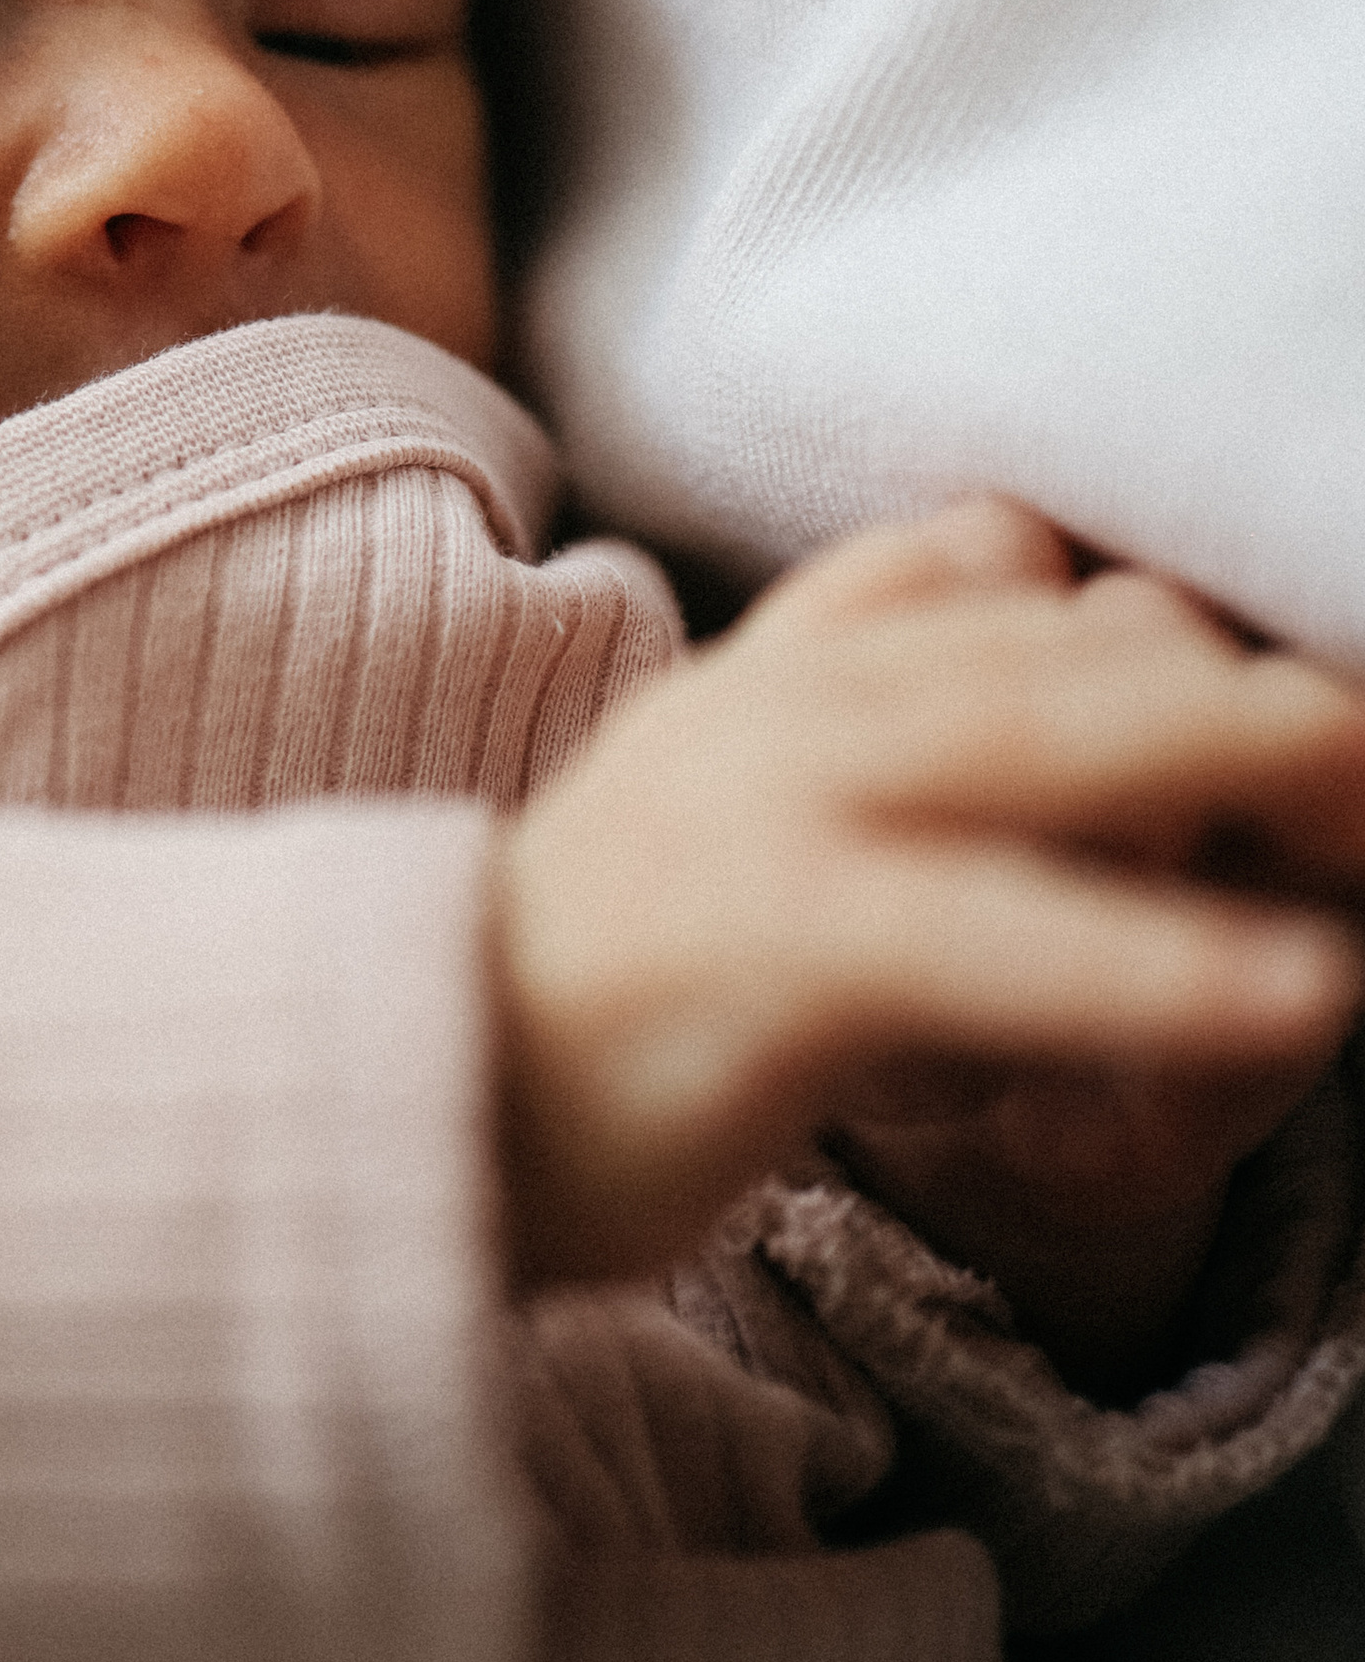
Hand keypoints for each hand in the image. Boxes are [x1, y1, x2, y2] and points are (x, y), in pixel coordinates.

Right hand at [489, 496, 1364, 1292]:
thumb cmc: (597, 981)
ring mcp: (782, 802)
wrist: (388, 1089)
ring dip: (1270, 772)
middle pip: (1089, 640)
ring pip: (1068, 743)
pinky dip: (1166, 964)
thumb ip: (875, 717)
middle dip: (1277, 702)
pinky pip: (1008, 935)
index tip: (1293, 724)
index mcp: (790, 659)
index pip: (1021, 572)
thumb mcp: (739, 798)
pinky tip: (1303, 992)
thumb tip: (1047, 657)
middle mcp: (797, 693)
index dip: (1173, 632)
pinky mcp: (779, 942)